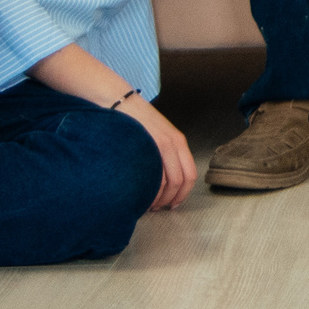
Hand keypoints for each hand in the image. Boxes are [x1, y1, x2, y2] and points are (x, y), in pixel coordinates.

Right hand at [114, 94, 198, 210]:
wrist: (118, 101)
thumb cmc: (135, 119)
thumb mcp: (157, 134)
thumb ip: (163, 153)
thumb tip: (162, 178)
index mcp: (178, 141)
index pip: (189, 174)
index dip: (183, 193)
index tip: (175, 203)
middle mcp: (173, 143)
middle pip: (180, 181)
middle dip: (171, 199)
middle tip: (160, 208)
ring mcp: (159, 144)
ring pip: (166, 181)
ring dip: (158, 198)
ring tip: (147, 204)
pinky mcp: (145, 146)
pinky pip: (151, 175)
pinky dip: (147, 190)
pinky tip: (139, 194)